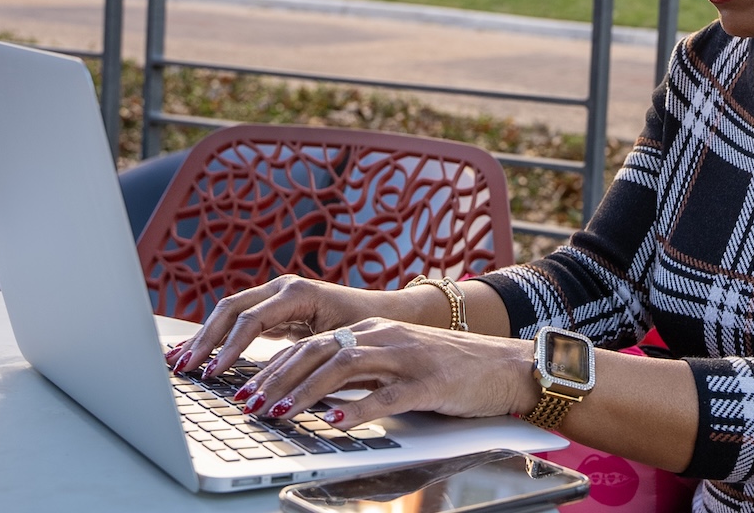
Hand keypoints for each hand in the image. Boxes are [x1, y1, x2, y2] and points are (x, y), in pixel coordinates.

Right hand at [164, 275, 378, 378]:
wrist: (389, 315)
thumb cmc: (370, 329)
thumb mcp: (340, 344)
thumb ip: (310, 359)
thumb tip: (279, 388)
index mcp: (297, 292)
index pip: (251, 319)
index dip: (228, 348)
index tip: (212, 373)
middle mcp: (281, 288)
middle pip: (229, 310)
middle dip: (204, 340)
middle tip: (181, 368)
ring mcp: (274, 295)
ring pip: (228, 313)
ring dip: (203, 338)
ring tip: (176, 361)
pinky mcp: (273, 309)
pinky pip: (238, 321)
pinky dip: (216, 338)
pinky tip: (197, 354)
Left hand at [228, 318, 538, 428]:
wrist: (507, 364)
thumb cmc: (451, 369)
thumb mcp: (397, 362)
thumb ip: (361, 373)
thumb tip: (317, 396)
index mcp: (371, 331)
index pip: (310, 343)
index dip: (273, 366)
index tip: (245, 389)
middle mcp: (383, 337)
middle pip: (317, 351)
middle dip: (277, 378)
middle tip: (249, 404)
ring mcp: (406, 357)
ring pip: (344, 367)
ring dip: (306, 391)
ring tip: (280, 412)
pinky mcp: (429, 381)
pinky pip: (387, 395)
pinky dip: (357, 409)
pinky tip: (335, 423)